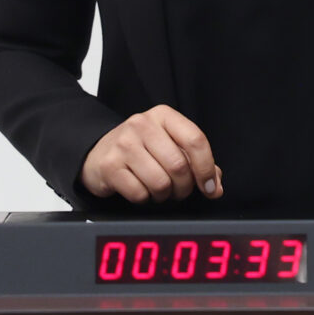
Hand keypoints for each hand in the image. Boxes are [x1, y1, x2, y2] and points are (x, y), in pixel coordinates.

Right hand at [80, 106, 222, 203]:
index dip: (206, 168)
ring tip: (158, 190)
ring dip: (164, 195)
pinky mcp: (109, 165)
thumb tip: (215, 187)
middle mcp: (142, 124)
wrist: (98, 152)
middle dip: (184, 187)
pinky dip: (145, 199)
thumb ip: (196, 163)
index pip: (195, 139)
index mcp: (163, 116)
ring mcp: (123, 144)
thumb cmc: (140, 150)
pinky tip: (140, 189)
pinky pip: (139, 193)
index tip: (209, 186)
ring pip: (161, 183)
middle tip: (179, 190)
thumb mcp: (169, 146)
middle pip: (179, 165)